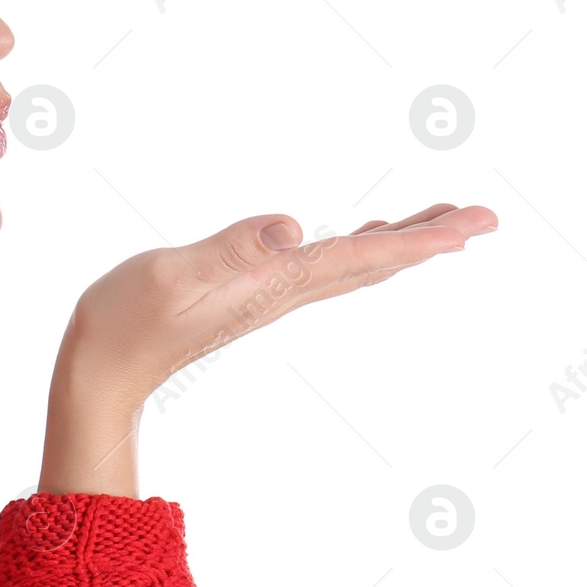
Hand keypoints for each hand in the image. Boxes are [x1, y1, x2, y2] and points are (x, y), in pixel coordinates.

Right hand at [38, 202, 498, 496]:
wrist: (102, 369)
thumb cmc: (126, 320)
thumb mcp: (172, 276)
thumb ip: (231, 248)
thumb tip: (294, 226)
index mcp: (271, 284)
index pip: (359, 257)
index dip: (417, 239)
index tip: (472, 225)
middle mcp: (280, 293)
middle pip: (372, 263)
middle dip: (429, 238)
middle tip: (484, 217)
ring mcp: (267, 297)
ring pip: (352, 266)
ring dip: (400, 243)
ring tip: (441, 223)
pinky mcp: (249, 296)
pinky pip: (323, 269)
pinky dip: (358, 250)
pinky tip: (361, 239)